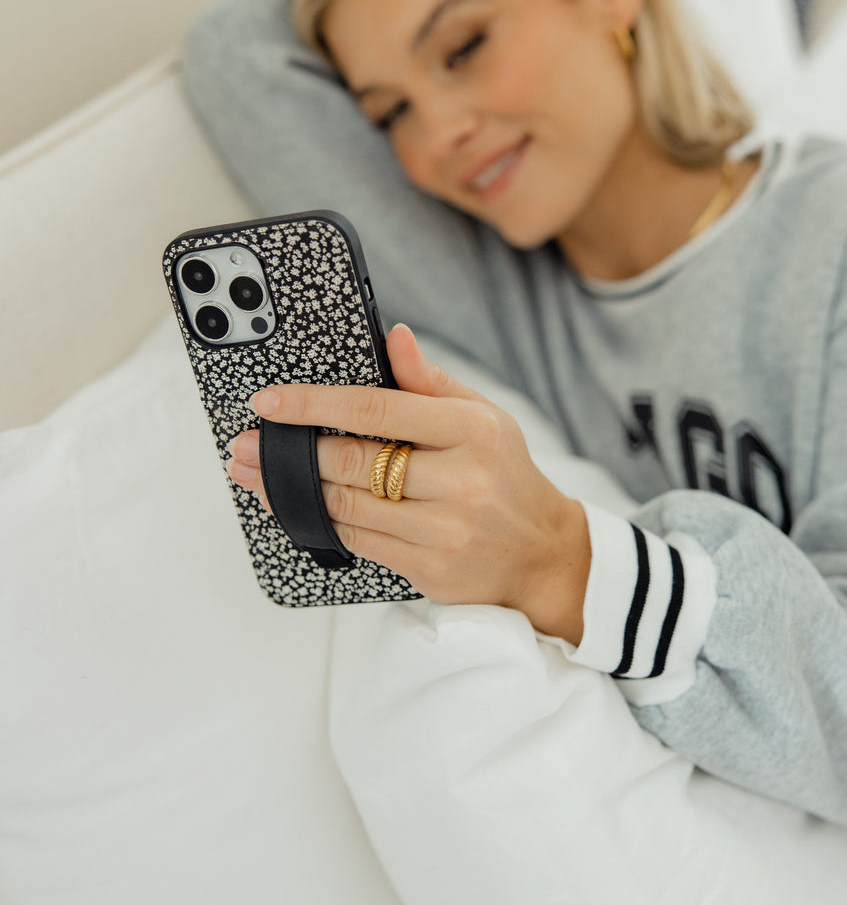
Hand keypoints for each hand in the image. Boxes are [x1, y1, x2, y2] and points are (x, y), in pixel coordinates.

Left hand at [226, 324, 589, 641]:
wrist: (541, 555)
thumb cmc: (505, 477)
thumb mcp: (481, 416)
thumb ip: (429, 380)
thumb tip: (393, 336)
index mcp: (471, 429)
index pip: (377, 408)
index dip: (315, 404)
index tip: (272, 401)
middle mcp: (461, 479)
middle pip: (353, 461)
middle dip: (291, 453)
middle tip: (248, 444)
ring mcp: (445, 528)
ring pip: (347, 506)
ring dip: (293, 492)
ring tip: (257, 475)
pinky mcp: (430, 568)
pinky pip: (359, 542)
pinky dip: (323, 523)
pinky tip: (300, 508)